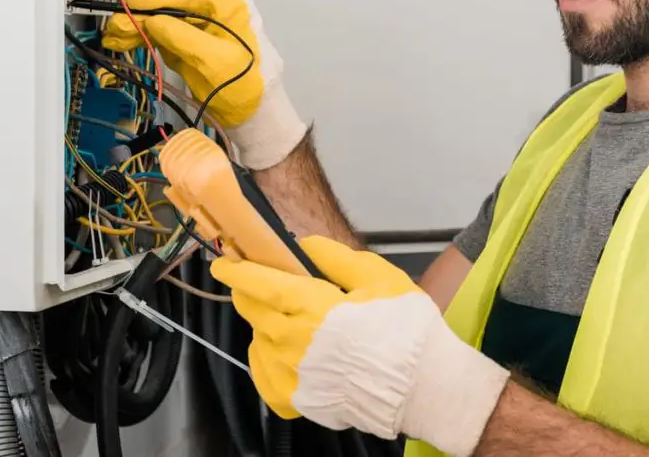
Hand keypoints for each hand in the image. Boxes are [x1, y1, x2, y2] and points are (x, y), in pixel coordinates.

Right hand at [102, 0, 307, 168]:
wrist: (254, 119)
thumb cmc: (250, 89)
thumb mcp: (219, 62)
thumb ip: (186, 39)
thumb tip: (155, 22)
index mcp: (231, 9)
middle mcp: (215, 15)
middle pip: (172, 6)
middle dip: (141, 13)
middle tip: (115, 21)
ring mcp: (200, 32)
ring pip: (163, 22)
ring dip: (136, 27)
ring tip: (114, 34)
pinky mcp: (189, 49)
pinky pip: (161, 38)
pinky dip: (142, 39)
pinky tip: (124, 40)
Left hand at [211, 236, 510, 456]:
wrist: (425, 387)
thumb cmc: (407, 329)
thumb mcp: (380, 278)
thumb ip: (337, 258)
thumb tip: (306, 245)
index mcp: (315, 308)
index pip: (263, 284)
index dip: (239, 272)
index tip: (224, 264)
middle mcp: (296, 343)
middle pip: (256, 311)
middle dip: (249, 294)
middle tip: (253, 284)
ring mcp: (295, 376)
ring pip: (260, 342)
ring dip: (264, 325)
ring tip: (284, 318)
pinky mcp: (300, 402)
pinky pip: (267, 379)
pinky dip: (265, 362)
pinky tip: (279, 352)